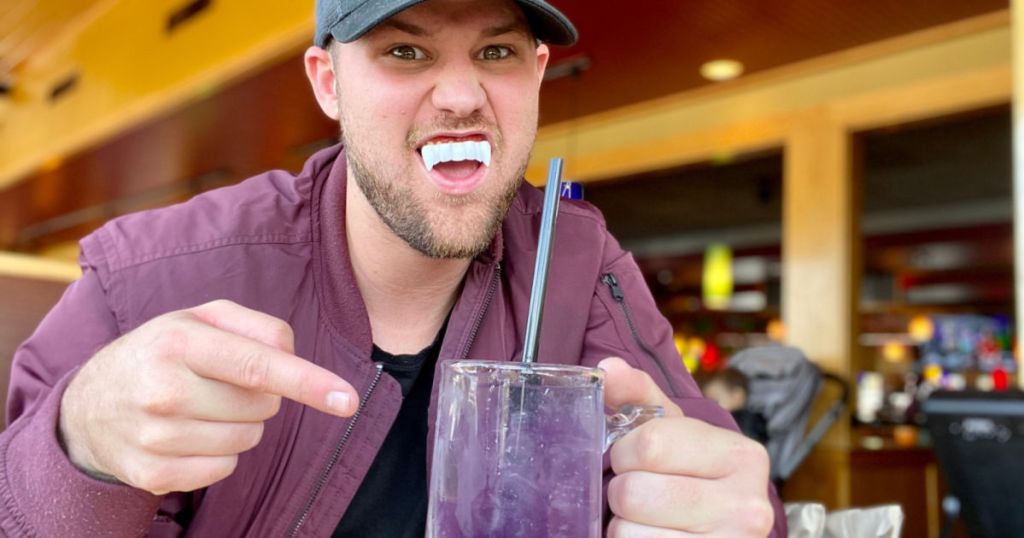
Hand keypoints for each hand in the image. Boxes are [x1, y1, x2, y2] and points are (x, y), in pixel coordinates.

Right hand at [59, 300, 358, 494]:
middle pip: (263, 406)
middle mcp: (163, 389)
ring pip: (247, 440)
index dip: (308, 382)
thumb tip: (293, 355)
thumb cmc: (163, 352)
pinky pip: (224, 471)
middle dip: (259, 396)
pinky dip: (219, 455)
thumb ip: (258, 327)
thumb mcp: (202, 319)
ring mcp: (154, 437)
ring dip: (239, 426)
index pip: (258, 365)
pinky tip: (189, 436)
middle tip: (220, 383)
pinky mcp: (151, 474)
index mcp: (179, 341)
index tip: (348, 400)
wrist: (89, 405)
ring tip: (200, 407)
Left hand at [600, 357, 773, 536]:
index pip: (652, 444)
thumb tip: (606, 370)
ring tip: (644, 519)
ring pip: (628, 532)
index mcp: (742, 456)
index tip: (631, 457)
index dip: (624, 451)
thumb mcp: (671, 431)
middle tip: (637, 491)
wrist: (719, 529)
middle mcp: (748, 505)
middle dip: (621, 490)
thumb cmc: (688, 475)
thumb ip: (638, 396)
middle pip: (635, 492)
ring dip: (622, 524)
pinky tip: (650, 536)